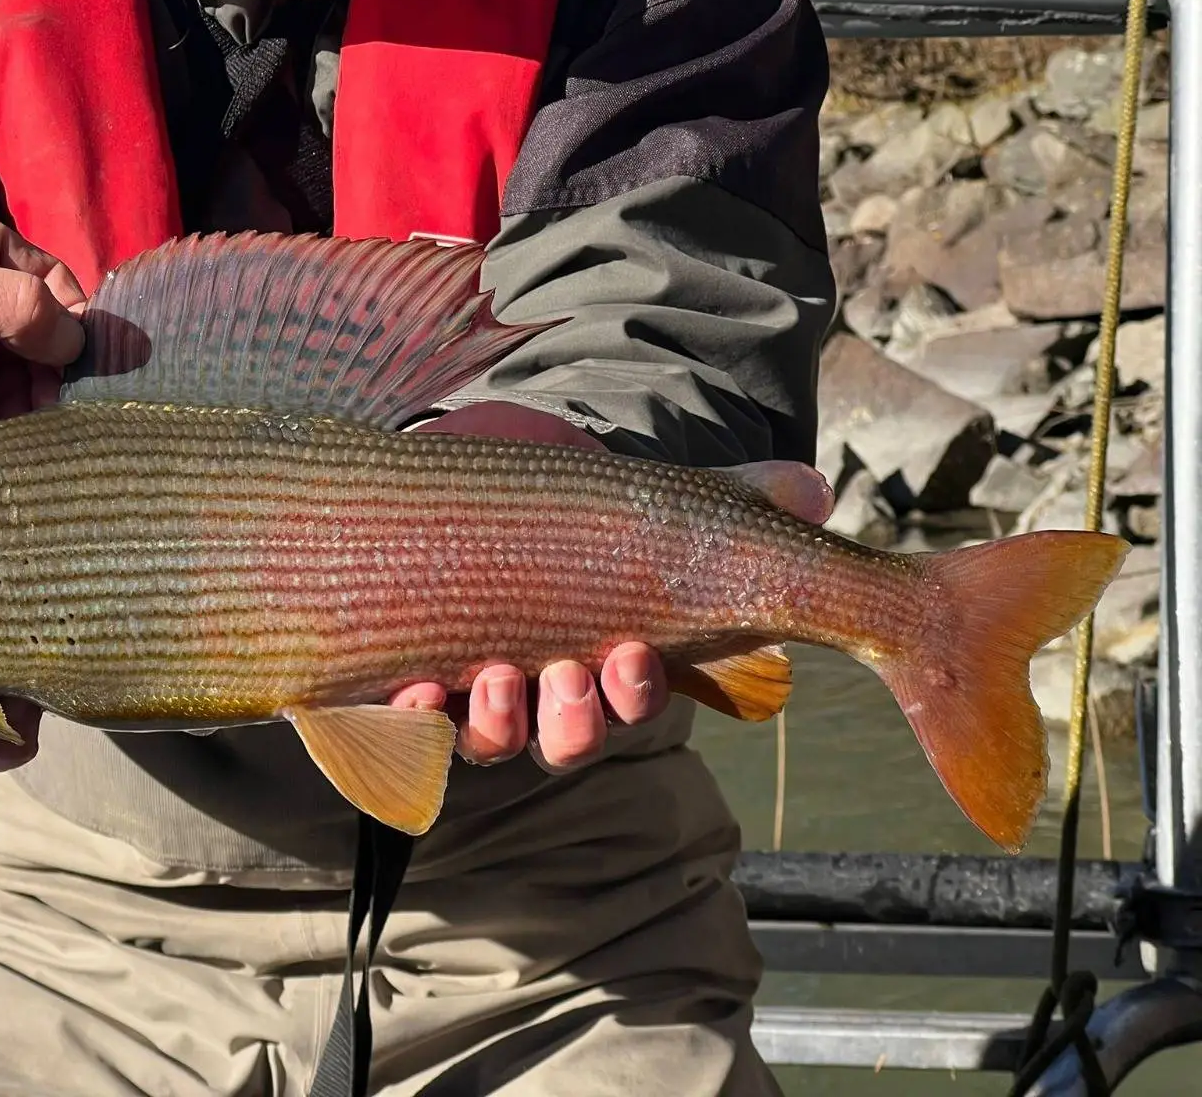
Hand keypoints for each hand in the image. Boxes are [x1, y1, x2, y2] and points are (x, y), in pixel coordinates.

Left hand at [387, 401, 832, 773]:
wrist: (470, 483)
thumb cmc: (574, 508)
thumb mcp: (655, 500)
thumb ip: (736, 500)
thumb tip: (818, 487)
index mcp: (605, 666)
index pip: (629, 707)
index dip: (634, 694)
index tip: (633, 652)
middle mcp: (542, 696)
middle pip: (565, 743)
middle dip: (573, 720)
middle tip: (568, 673)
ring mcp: (472, 694)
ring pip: (491, 742)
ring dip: (498, 723)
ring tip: (495, 679)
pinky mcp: (408, 676)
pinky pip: (410, 725)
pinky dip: (413, 719)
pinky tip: (413, 691)